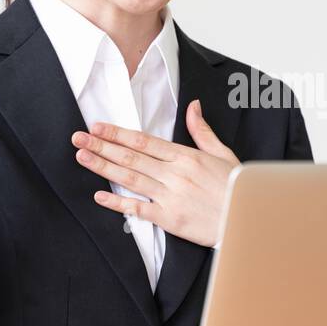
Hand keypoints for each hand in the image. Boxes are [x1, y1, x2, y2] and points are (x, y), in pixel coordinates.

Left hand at [71, 99, 240, 247]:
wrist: (248, 218)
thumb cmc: (238, 187)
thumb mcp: (223, 153)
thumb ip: (202, 131)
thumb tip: (193, 106)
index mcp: (186, 156)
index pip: (144, 141)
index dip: (118, 134)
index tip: (98, 127)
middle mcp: (175, 174)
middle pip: (131, 157)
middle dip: (102, 146)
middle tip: (78, 138)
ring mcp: (171, 197)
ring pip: (130, 178)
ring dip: (103, 167)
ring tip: (82, 158)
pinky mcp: (170, 219)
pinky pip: (138, 209)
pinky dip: (117, 203)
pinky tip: (99, 196)